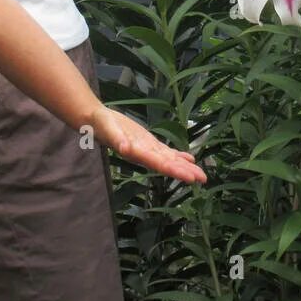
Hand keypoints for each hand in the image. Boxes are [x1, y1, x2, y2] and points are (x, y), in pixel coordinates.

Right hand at [88, 105, 207, 184]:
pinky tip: (189, 159)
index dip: (175, 170)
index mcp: (137, 153)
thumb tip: (125, 149)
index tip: (190, 178)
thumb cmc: (100, 125)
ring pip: (169, 159)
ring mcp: (147, 149)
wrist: (96, 121)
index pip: (160, 164)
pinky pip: (166, 151)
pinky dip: (178, 155)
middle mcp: (144, 154)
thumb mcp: (107, 128)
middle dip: (185, 172)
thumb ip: (116, 139)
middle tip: (203, 179)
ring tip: (201, 174)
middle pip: (168, 165)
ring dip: (185, 166)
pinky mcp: (148, 143)